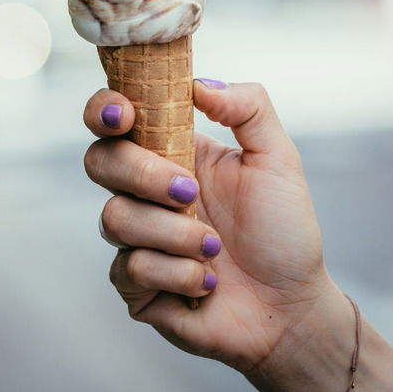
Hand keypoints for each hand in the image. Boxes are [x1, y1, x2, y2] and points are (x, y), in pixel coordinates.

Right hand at [84, 80, 338, 375]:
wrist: (293, 307)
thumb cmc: (284, 231)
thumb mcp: (278, 159)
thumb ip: (249, 108)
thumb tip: (198, 84)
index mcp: (171, 152)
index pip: (114, 118)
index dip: (104, 110)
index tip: (125, 115)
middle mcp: (145, 192)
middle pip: (99, 161)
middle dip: (144, 175)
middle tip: (190, 193)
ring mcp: (137, 239)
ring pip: (115, 219)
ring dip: (174, 234)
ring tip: (214, 249)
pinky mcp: (136, 286)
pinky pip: (131, 269)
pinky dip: (179, 274)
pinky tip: (207, 282)